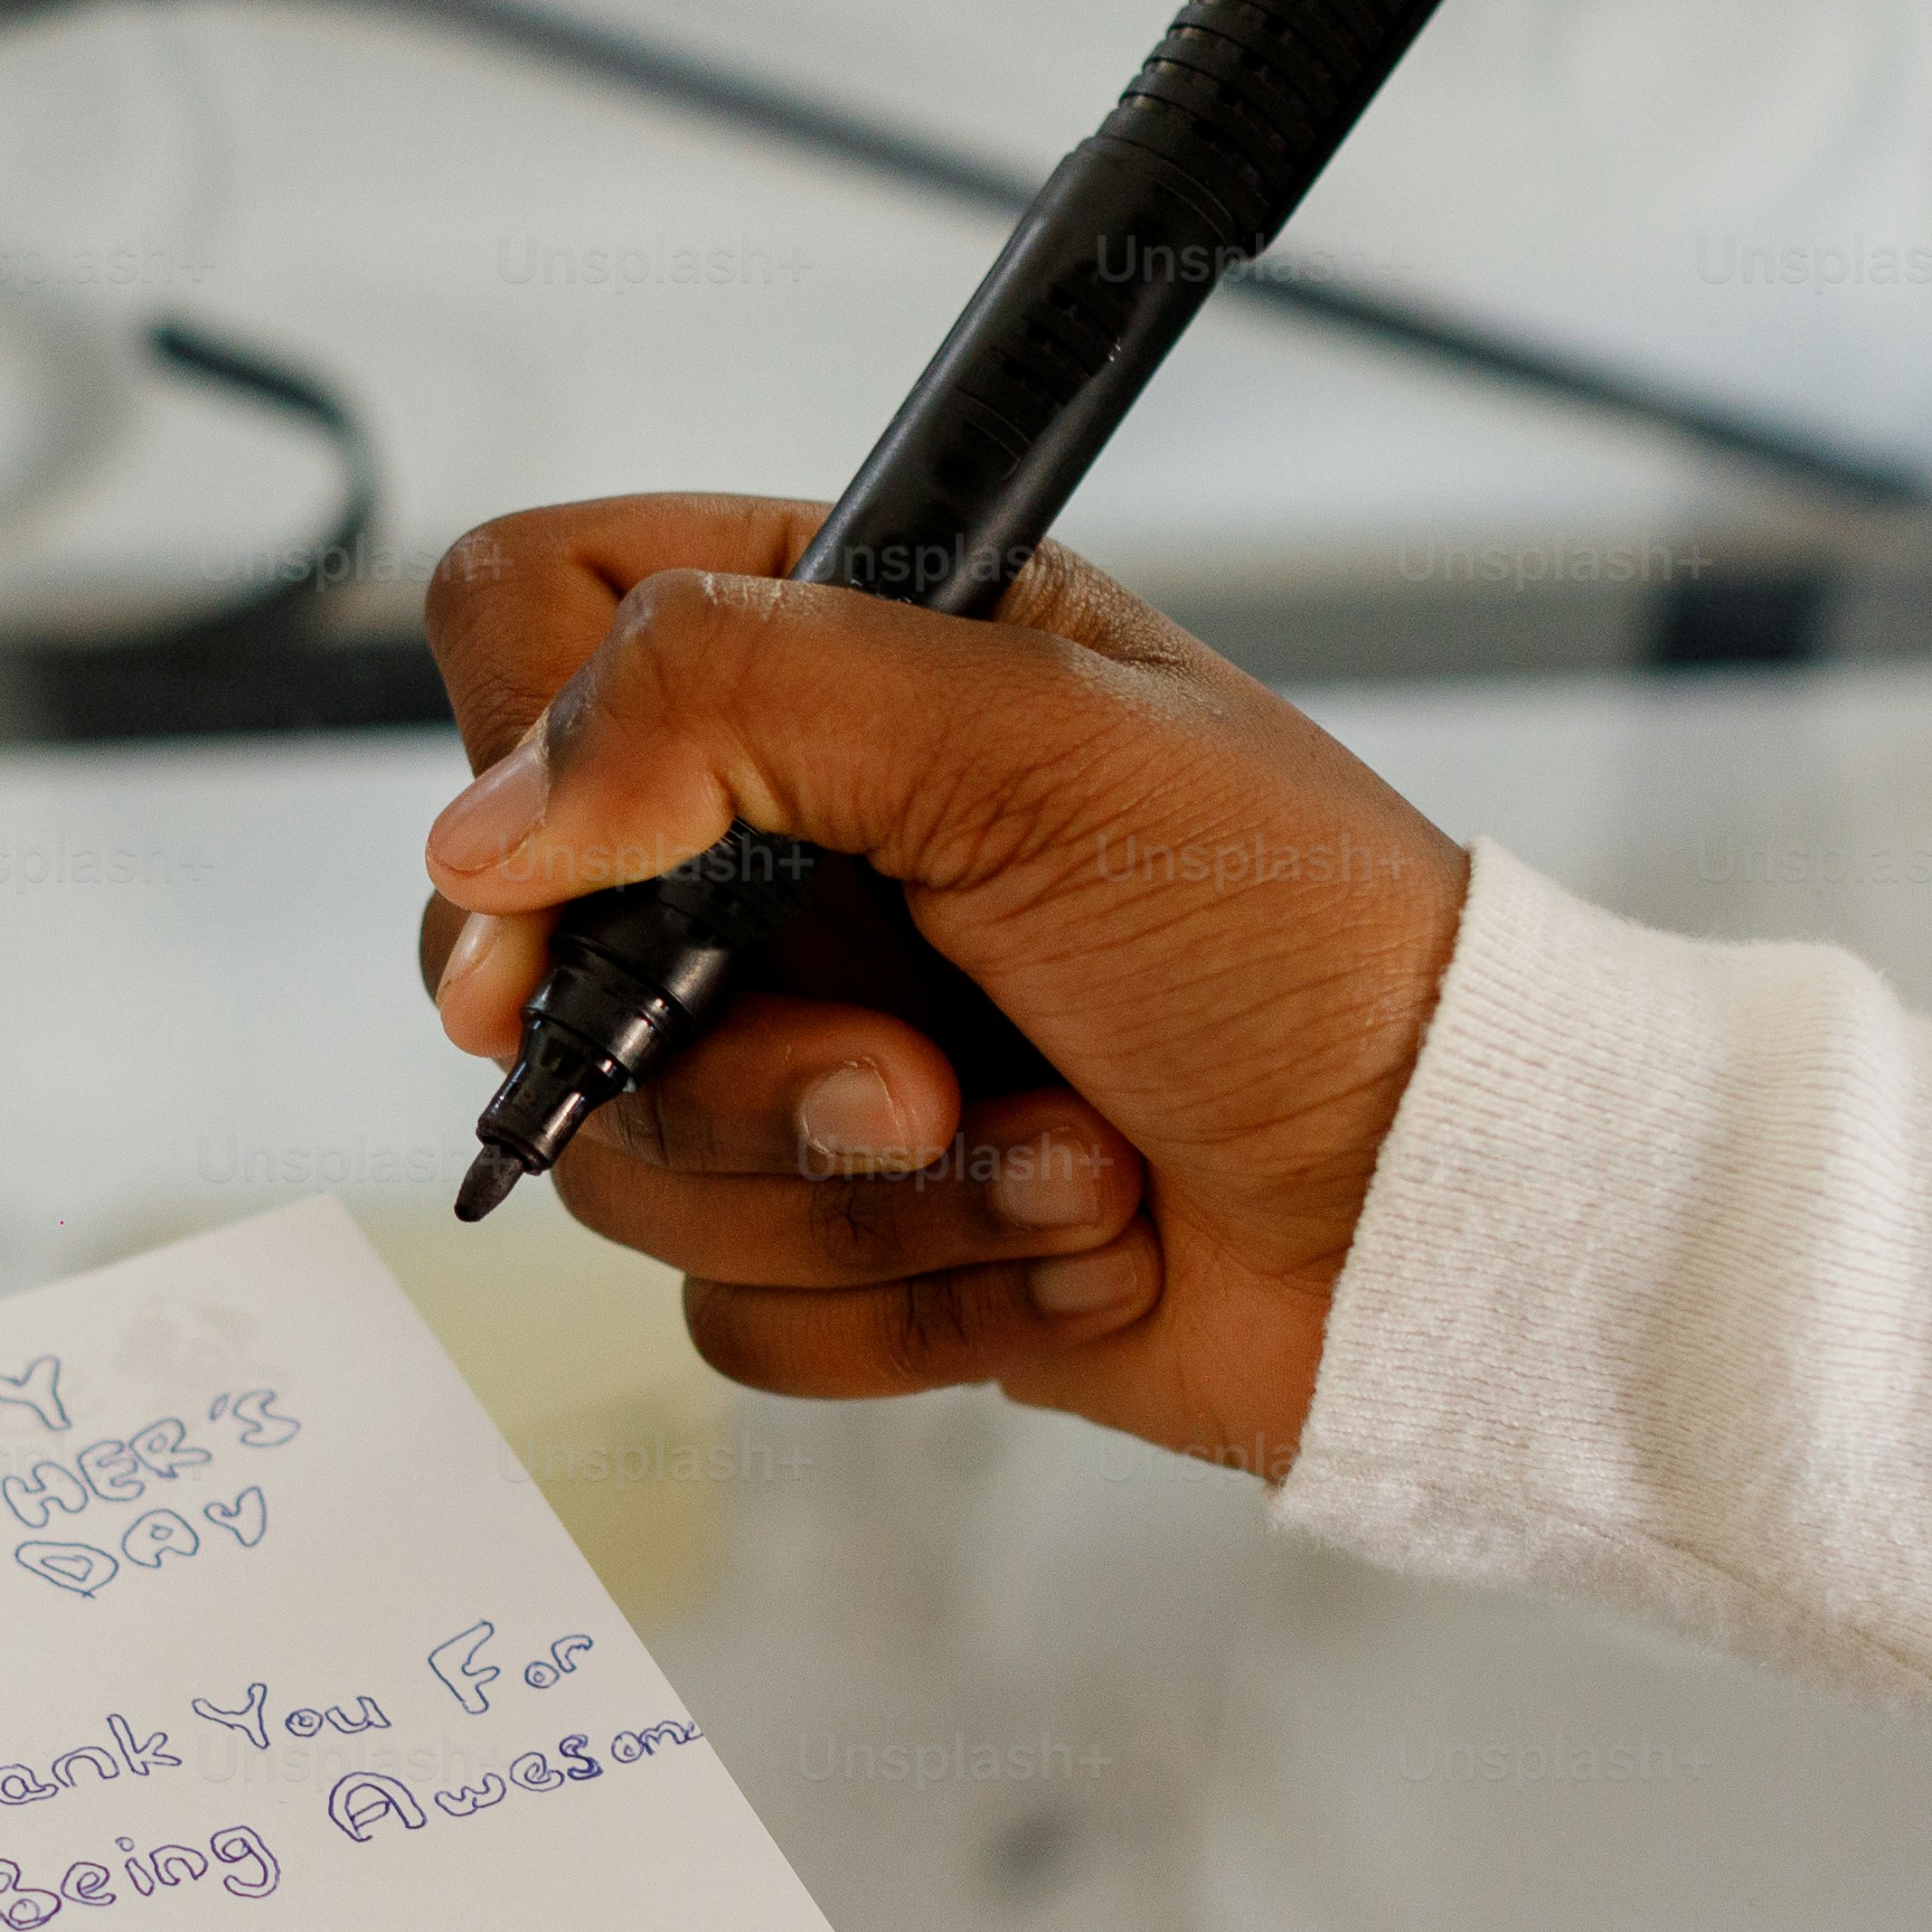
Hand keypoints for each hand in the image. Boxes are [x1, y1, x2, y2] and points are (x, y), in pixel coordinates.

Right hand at [414, 493, 1471, 1481]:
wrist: (1454, 1209)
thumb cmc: (1303, 942)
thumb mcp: (1029, 736)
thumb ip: (725, 706)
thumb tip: (478, 834)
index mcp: (831, 654)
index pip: (525, 623)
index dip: (519, 760)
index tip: (572, 892)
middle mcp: (791, 844)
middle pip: (530, 957)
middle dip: (746, 1060)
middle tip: (918, 1066)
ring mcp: (807, 1044)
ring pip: (633, 1162)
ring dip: (871, 1199)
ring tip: (1066, 1159)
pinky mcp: (845, 1227)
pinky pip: (733, 1308)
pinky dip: (916, 1300)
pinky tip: (1072, 1243)